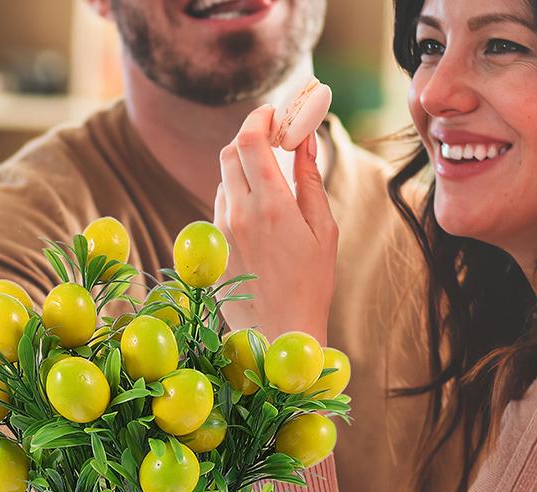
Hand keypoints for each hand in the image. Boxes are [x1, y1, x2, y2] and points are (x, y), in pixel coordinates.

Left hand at [213, 105, 337, 344]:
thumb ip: (311, 179)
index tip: (274, 113)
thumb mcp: (323, 230)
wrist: (281, 334)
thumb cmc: (312, 285)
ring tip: (269, 180)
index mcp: (271, 206)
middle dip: (249, 137)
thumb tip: (306, 137)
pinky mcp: (212, 248)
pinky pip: (218, 208)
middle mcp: (239, 214)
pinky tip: (257, 214)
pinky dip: (235, 197)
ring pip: (223, 180)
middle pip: (229, 152)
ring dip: (242, 169)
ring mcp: (220, 232)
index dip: (260, 117)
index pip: (250, 139)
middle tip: (272, 139)